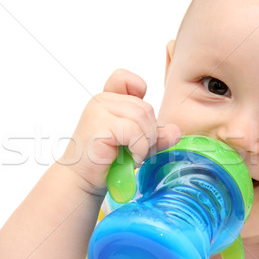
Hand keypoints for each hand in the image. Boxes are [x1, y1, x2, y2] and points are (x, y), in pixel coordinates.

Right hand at [61, 69, 180, 193]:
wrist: (82, 180)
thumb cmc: (107, 161)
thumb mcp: (137, 144)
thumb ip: (156, 134)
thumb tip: (176, 131)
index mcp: (109, 99)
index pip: (125, 78)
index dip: (138, 92)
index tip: (138, 120)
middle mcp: (102, 100)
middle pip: (144, 106)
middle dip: (150, 132)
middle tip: (140, 151)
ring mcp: (98, 110)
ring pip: (141, 116)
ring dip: (146, 141)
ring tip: (136, 155)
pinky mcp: (99, 125)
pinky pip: (134, 131)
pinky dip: (139, 148)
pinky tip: (132, 158)